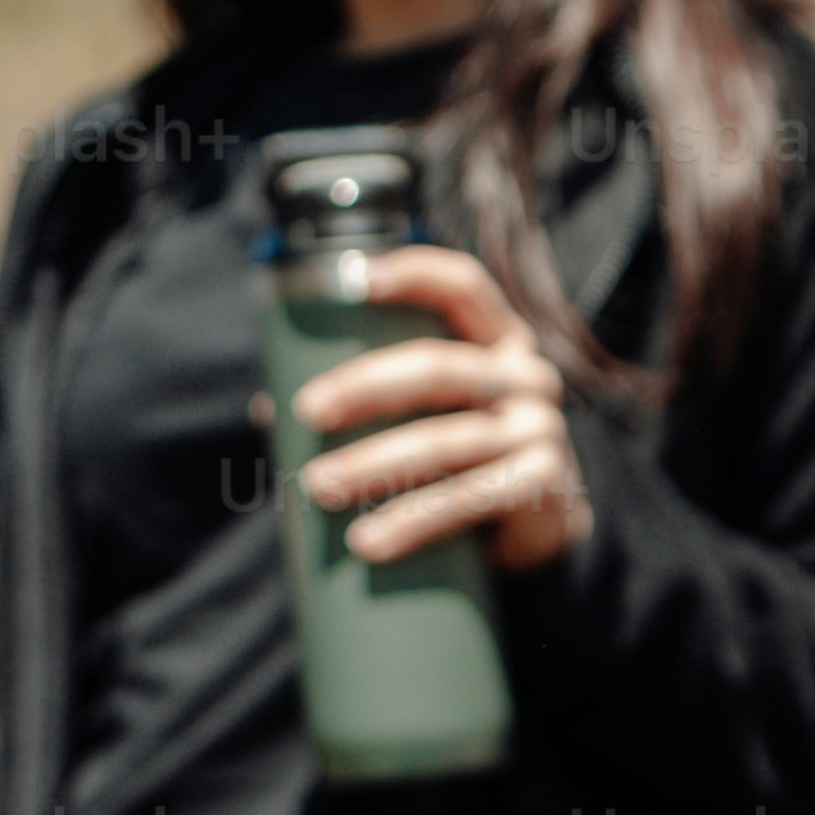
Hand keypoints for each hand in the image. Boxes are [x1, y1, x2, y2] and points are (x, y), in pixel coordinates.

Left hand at [289, 238, 590, 573]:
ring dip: (375, 465)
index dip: (414, 274)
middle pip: (440, 366)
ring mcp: (540, 430)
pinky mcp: (545, 486)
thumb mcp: (428, 415)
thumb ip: (366, 403)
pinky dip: (414, 521)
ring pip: (447, 440)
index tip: (353, 280)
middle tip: (307, 411)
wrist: (538, 532)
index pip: (464, 288)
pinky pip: (472, 499)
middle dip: (366, 386)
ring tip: (318, 487)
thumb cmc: (464, 459)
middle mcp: (526, 376)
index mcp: (497, 342)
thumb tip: (268, 409)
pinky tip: (368, 541)